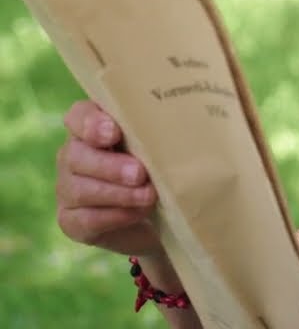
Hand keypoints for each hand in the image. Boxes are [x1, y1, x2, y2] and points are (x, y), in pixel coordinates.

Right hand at [55, 100, 161, 256]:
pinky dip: (115, 216)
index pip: (78, 116)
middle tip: (140, 173)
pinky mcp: (73, 220)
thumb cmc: (164, 167)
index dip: (91, 123)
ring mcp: (69, 188)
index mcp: (93, 128)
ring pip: (79, 189)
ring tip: (148, 195)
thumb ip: (166, 129)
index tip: (114, 132)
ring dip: (117, 193)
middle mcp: (74, 155)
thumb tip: (193, 117)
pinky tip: (138, 213)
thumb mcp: (167, 145)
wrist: (161, 216)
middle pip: (76, 154)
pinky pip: (86, 219)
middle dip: (109, 165)